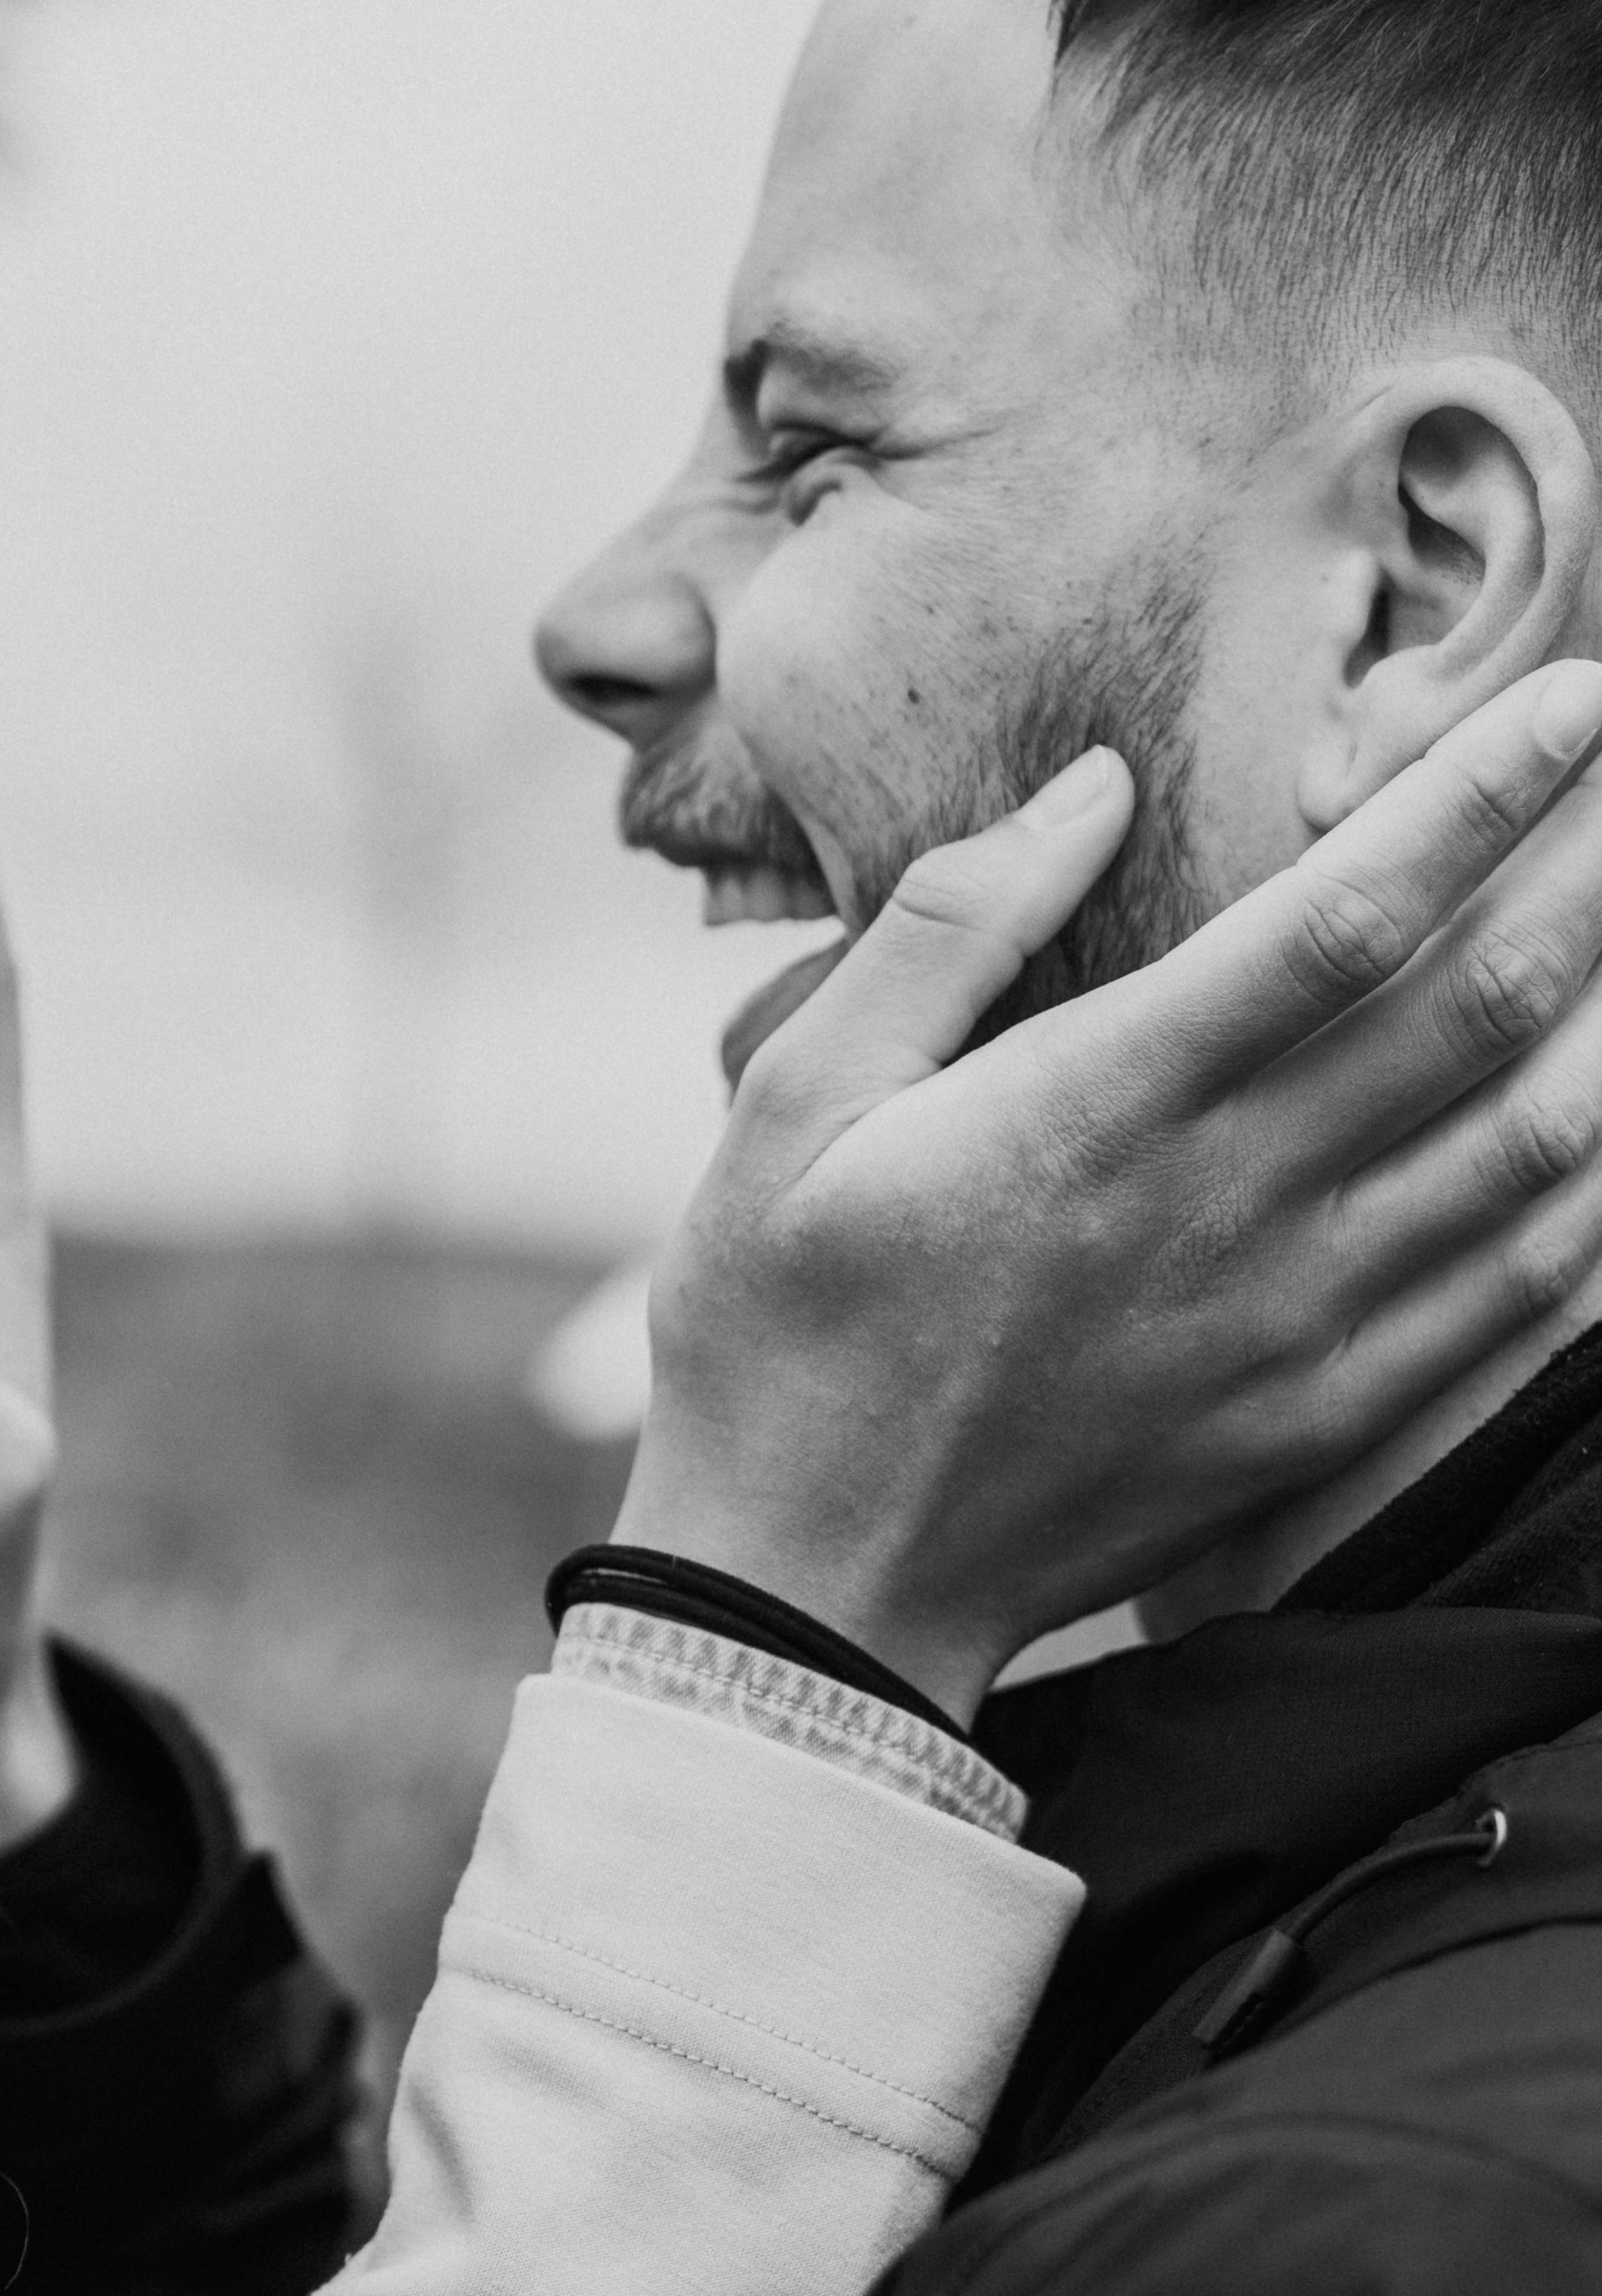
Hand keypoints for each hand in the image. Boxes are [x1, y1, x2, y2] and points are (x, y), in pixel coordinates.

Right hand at [623, 667, 1601, 1726]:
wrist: (810, 1588)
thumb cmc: (775, 1326)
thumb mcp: (792, 1101)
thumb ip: (947, 929)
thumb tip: (1094, 784)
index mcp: (1097, 1106)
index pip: (1340, 918)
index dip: (1474, 796)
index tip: (1569, 707)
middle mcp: (1225, 1208)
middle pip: (1472, 1011)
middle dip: (1579, 877)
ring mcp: (1290, 1325)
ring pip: (1524, 1147)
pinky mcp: (1317, 1421)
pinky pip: (1512, 1295)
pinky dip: (1587, 1195)